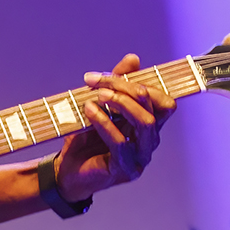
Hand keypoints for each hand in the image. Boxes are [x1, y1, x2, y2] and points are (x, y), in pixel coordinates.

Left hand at [54, 53, 176, 201]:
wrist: (67, 170)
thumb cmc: (86, 138)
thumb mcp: (98, 106)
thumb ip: (115, 83)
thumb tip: (133, 59)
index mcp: (148, 124)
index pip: (161, 98)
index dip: (137, 81)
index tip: (101, 75)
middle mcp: (150, 140)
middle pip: (155, 106)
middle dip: (127, 88)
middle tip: (98, 84)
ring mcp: (141, 156)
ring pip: (145, 123)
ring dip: (121, 103)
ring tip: (97, 95)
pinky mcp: (126, 169)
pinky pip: (121, 142)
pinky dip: (105, 123)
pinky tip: (90, 111)